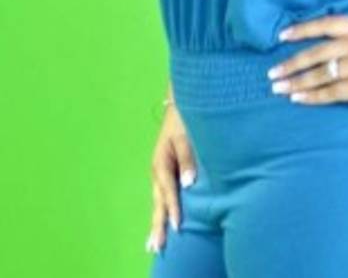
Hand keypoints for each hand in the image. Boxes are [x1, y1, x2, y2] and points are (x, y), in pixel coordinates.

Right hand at [145, 104, 196, 254]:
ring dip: (159, 220)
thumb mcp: (184, 135)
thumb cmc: (184, 118)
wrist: (181, 102)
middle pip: (159, 201)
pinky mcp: (169, 168)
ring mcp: (163, 170)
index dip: (173, 208)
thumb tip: (189, 183)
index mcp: (161, 162)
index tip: (178, 227)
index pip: (168, 190)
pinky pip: (166, 194)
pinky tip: (166, 221)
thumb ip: (187, 158)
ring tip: (155, 243)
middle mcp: (159, 169)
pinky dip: (165, 209)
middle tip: (156, 247)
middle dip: (158, 223)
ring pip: (160, 200)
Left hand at [268, 9, 347, 115]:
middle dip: (292, 62)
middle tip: (273, 73)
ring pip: (321, 73)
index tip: (283, 34)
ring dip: (297, 81)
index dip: (303, 29)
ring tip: (279, 88)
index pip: (327, 24)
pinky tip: (299, 99)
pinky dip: (313, 96)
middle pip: (317, 52)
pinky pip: (332, 92)